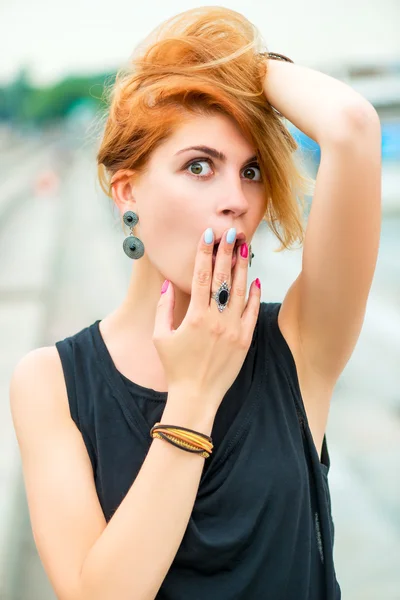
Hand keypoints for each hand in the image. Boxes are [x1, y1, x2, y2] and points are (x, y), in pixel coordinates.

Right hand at [153, 227, 260, 415]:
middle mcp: (216, 320)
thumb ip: (163, 308)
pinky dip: (253, 295)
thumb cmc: (175, 367)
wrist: (196, 396)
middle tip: (231, 232)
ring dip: (242, 268)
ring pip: (239, 291)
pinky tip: (254, 280)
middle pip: (222, 278)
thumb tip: (169, 283)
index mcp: (195, 316)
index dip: (204, 253)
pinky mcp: (244, 341)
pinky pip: (251, 312)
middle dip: (226, 252)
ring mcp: (233, 330)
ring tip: (244, 248)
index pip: (201, 276)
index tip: (207, 235)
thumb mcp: (160, 337)